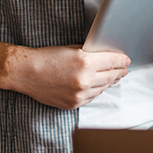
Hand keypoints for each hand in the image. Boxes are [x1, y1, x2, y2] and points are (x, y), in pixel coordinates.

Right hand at [6, 45, 129, 109]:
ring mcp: (79, 95)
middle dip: (119, 72)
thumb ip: (91, 54)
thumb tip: (107, 57)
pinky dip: (96, 91)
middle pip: (111, 76)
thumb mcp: (72, 49)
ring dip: (109, 82)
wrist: (26, 73)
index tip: (126, 60)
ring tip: (113, 77)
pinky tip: (98, 85)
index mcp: (85, 63)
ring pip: (102, 88)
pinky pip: (91, 97)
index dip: (122, 61)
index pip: (113, 62)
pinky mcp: (73, 104)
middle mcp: (84, 81)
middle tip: (124, 69)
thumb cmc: (47, 57)